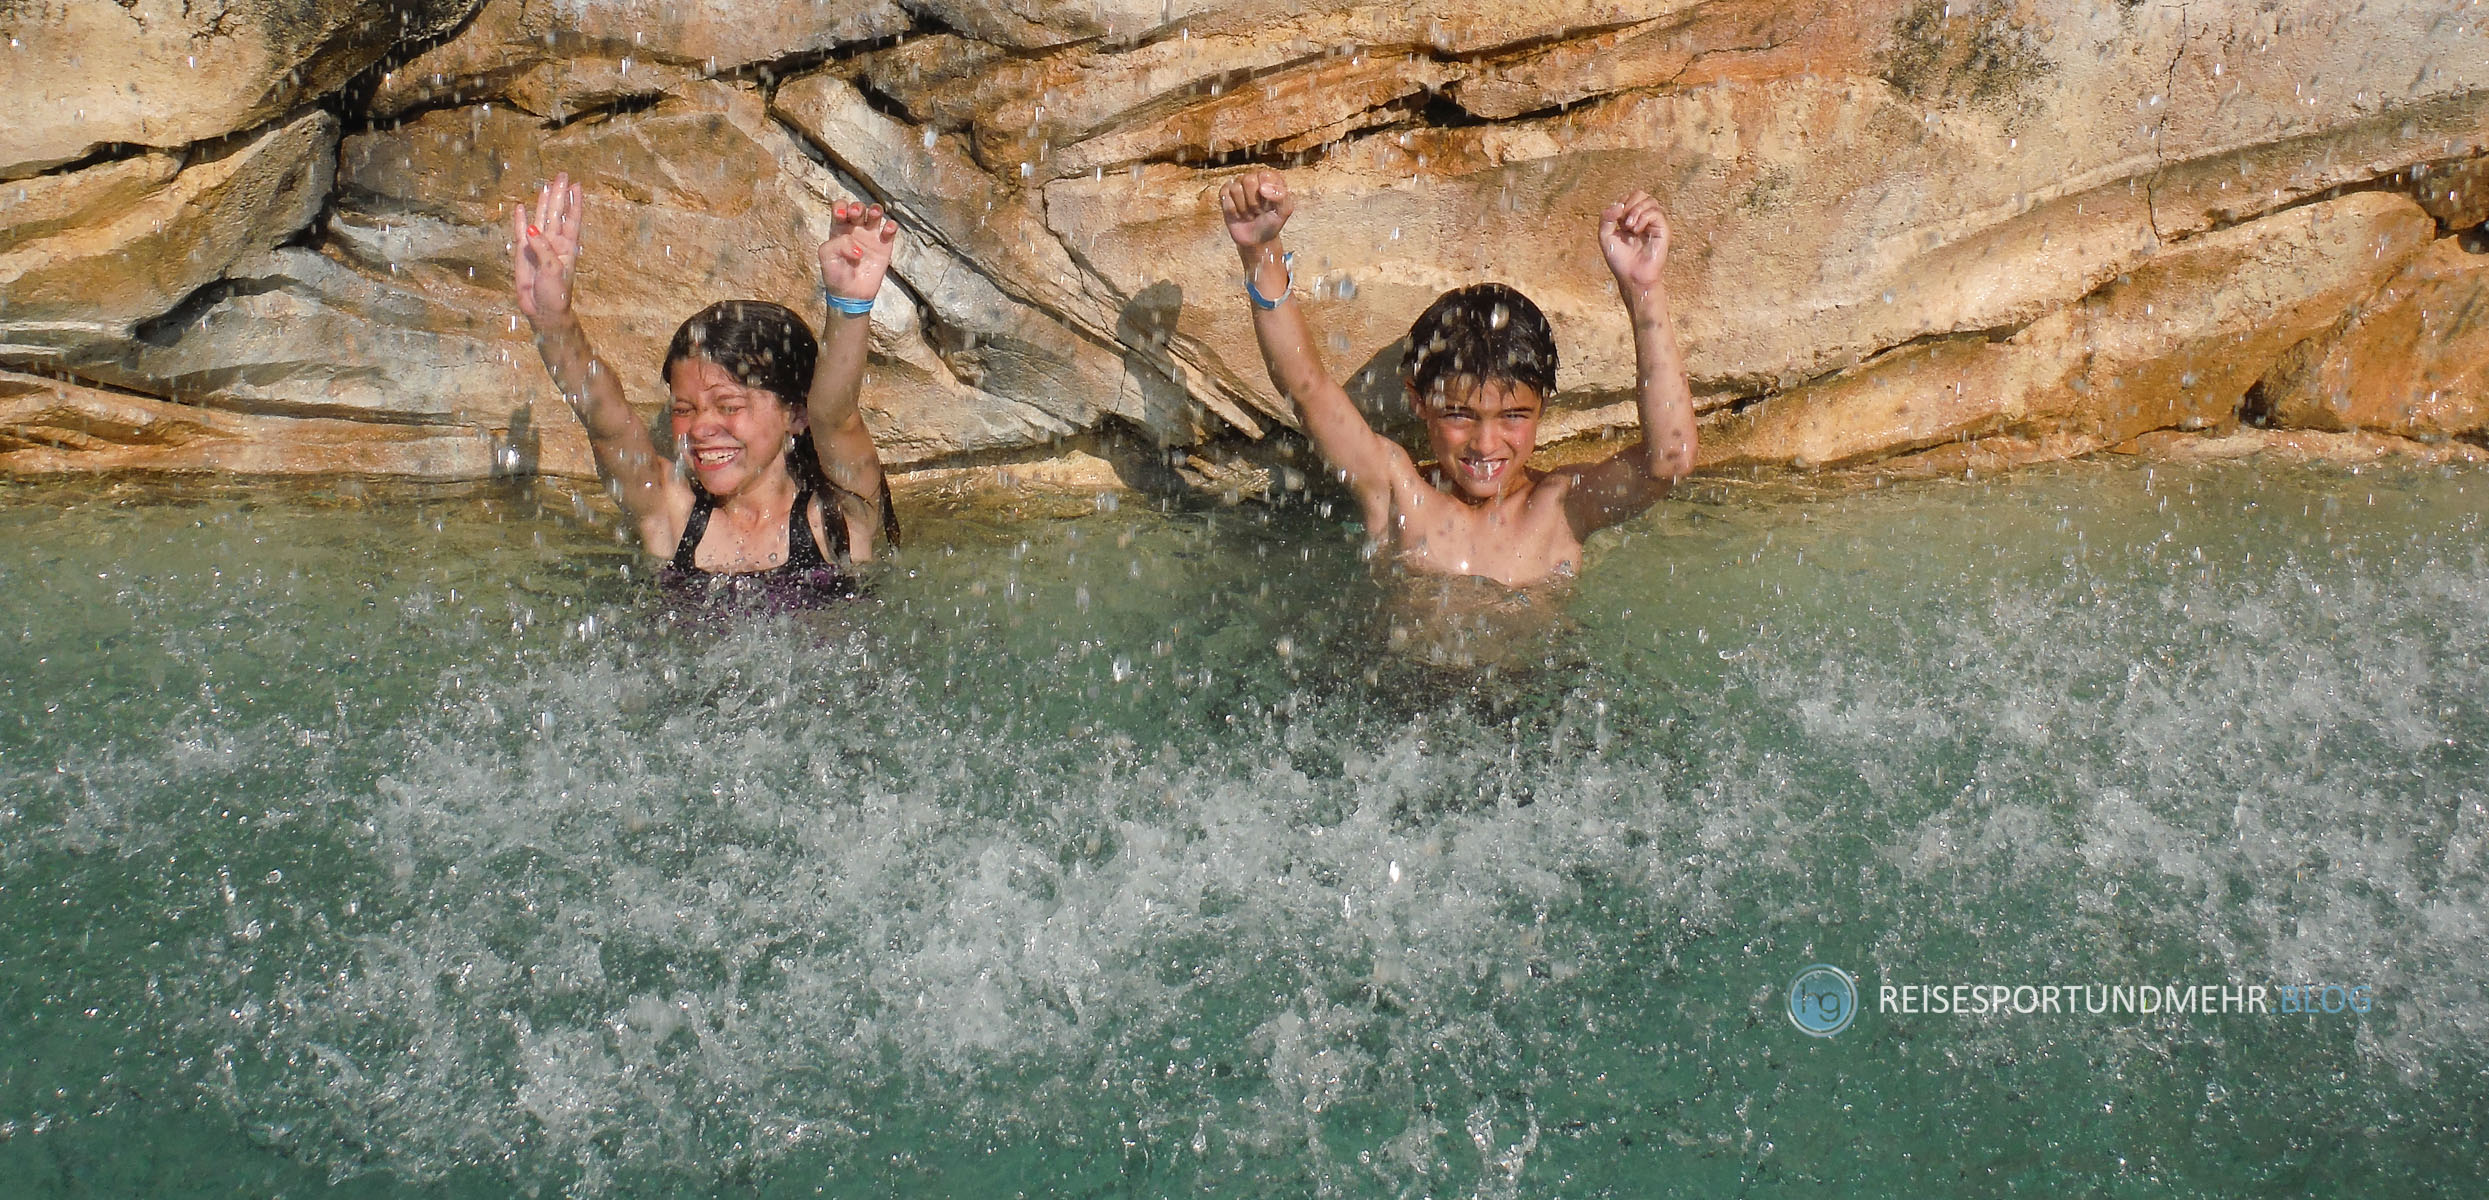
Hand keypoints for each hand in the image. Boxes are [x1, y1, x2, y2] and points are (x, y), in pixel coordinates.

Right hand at [512, 172, 582, 325]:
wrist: (542, 311)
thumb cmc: (555, 293)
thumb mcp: (553, 271)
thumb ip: (543, 249)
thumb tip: (532, 229)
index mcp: (567, 247)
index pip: (572, 219)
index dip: (574, 202)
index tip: (577, 185)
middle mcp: (554, 243)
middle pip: (557, 213)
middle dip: (559, 194)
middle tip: (562, 175)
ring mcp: (538, 246)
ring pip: (541, 218)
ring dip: (543, 202)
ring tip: (546, 185)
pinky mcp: (523, 252)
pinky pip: (520, 232)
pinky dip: (520, 220)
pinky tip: (520, 207)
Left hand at [819, 201, 899, 301]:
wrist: (851, 294)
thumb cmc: (835, 274)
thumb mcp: (826, 256)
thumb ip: (837, 244)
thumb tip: (857, 246)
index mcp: (839, 229)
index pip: (840, 208)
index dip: (841, 206)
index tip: (842, 215)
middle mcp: (855, 229)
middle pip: (858, 208)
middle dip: (858, 207)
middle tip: (856, 215)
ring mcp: (870, 237)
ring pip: (876, 214)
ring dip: (876, 210)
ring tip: (874, 215)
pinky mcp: (884, 246)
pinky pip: (890, 231)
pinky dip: (891, 227)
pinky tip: (887, 230)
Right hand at [1219, 169, 1294, 249]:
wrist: (1257, 240)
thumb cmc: (1272, 222)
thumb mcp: (1285, 211)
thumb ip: (1281, 196)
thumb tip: (1262, 188)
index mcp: (1270, 178)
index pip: (1264, 176)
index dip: (1266, 193)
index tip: (1270, 205)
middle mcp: (1253, 178)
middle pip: (1248, 180)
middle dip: (1254, 202)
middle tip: (1258, 211)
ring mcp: (1238, 185)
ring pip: (1235, 189)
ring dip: (1243, 208)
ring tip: (1249, 213)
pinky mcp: (1225, 194)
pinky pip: (1224, 196)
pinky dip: (1232, 210)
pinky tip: (1238, 214)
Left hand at [1598, 190, 1671, 300]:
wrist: (1631, 277)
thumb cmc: (1620, 260)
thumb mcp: (1605, 236)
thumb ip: (1606, 217)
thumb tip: (1619, 205)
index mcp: (1630, 218)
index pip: (1628, 197)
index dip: (1620, 204)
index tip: (1616, 221)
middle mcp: (1643, 218)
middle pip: (1640, 194)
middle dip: (1629, 203)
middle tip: (1623, 222)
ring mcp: (1654, 223)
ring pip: (1650, 200)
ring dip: (1636, 210)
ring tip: (1629, 226)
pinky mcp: (1663, 230)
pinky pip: (1656, 212)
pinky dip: (1643, 217)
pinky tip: (1637, 230)